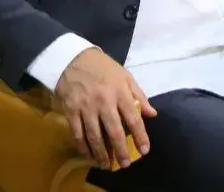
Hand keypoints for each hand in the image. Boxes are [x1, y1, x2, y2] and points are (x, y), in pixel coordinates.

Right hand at [55, 48, 156, 168]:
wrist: (73, 59)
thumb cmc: (103, 68)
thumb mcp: (125, 76)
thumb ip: (139, 95)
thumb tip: (152, 114)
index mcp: (120, 92)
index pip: (134, 118)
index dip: (140, 136)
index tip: (145, 150)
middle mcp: (104, 102)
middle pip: (114, 132)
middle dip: (121, 151)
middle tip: (125, 164)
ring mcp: (86, 107)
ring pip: (95, 136)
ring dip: (102, 154)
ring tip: (107, 164)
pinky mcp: (71, 111)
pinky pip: (77, 134)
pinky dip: (83, 147)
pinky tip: (89, 155)